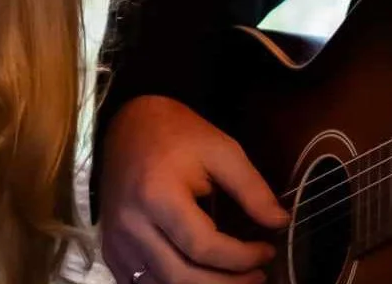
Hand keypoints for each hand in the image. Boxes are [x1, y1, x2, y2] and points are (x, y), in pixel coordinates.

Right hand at [98, 96, 289, 283]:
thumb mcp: (221, 150)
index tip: (268, 251)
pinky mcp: (111, 248)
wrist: (129, 124)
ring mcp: (116, 240)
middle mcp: (130, 224)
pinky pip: (142, 283)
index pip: (203, 246)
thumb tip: (280, 223)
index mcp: (157, 195)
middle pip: (181, 276)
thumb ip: (251, 189)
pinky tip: (202, 277)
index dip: (240, 257)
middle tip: (258, 276)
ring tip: (235, 279)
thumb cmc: (178, 133)